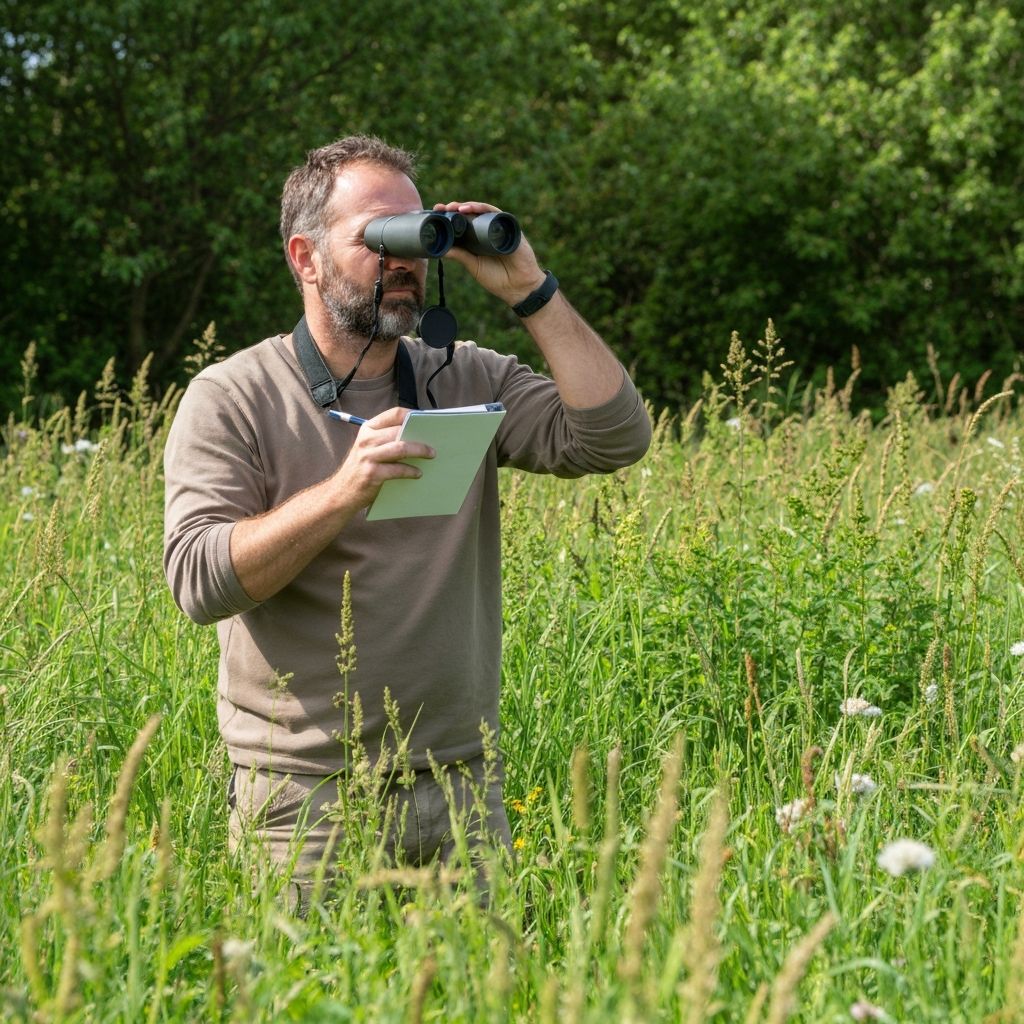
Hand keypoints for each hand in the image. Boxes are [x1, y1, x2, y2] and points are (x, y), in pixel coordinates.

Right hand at [331, 406, 434, 509]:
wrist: (342, 493)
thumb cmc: (361, 469)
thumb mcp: (369, 448)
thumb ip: (387, 439)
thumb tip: (418, 435)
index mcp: (368, 429)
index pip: (393, 414)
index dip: (412, 415)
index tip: (427, 420)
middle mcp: (367, 440)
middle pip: (399, 431)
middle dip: (420, 436)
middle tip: (434, 444)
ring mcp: (368, 456)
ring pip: (401, 448)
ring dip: (419, 450)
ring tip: (431, 455)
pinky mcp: (372, 473)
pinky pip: (398, 469)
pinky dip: (411, 471)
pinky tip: (418, 473)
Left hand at [432, 201, 546, 306]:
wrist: (519, 287)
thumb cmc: (497, 278)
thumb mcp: (473, 265)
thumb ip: (459, 255)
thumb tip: (440, 249)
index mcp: (477, 239)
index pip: (461, 223)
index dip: (449, 217)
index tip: (435, 213)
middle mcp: (487, 230)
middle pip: (469, 214)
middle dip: (454, 209)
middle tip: (440, 208)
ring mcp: (498, 228)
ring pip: (481, 210)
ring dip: (467, 206)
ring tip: (454, 207)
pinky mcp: (509, 227)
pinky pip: (496, 213)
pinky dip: (483, 208)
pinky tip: (472, 208)